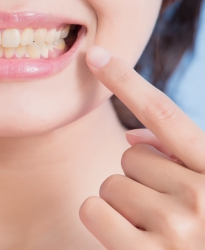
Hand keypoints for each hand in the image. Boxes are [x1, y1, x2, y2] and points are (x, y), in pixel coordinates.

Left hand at [79, 46, 204, 248]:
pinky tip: (132, 240)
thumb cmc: (203, 231)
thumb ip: (180, 159)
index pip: (164, 114)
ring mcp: (176, 228)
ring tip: (152, 227)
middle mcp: (202, 196)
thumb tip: (132, 136)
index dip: (127, 81)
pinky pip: (93, 210)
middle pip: (129, 156)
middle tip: (163, 208)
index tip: (95, 55)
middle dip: (139, 178)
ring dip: (122, 203)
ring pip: (109, 184)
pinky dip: (101, 220)